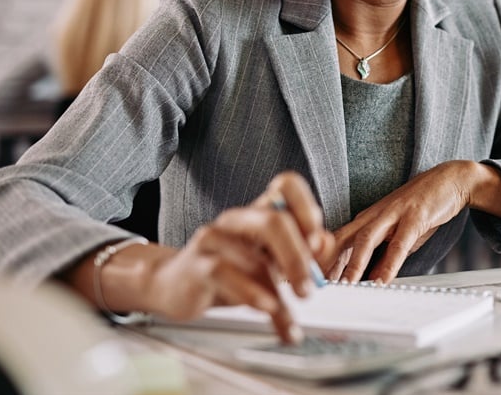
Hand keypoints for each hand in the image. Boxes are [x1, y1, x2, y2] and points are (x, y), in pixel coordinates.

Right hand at [135, 172, 330, 343]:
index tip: (316, 241)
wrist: (175, 287)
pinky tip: (266, 308)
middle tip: (308, 289)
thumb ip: (301, 252)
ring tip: (288, 315)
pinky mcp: (196, 265)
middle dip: (298, 257)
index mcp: (259, 213)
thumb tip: (325, 242)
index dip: (307, 208)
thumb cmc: (229, 271)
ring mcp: (214, 239)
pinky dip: (251, 294)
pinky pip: (226, 274)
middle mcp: (237, 220)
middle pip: (275, 220)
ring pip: (254, 257)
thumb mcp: (271, 262)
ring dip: (279, 292)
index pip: (285, 186)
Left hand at [324, 161, 500, 283]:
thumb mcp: (395, 232)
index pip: (333, 241)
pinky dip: (389, 263)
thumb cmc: (421, 207)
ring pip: (365, 240)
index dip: (315, 261)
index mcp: (365, 219)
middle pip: (340, 239)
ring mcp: (393, 214)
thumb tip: (365, 278)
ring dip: (353, 264)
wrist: (450, 179)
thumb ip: (379, 253)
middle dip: (323, 263)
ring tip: (344, 287)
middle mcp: (373, 215)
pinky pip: (399, 244)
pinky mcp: (414, 217)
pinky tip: (383, 279)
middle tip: (310, 286)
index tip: (301, 281)